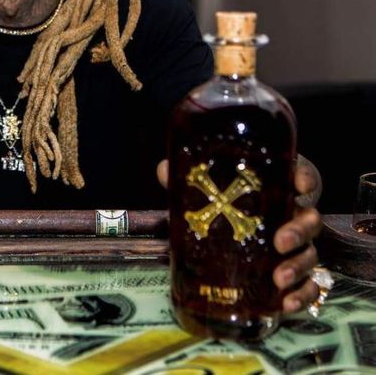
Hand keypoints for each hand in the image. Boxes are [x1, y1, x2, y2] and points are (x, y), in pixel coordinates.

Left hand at [157, 156, 323, 313]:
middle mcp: (293, 214)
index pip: (302, 176)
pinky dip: (303, 294)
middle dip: (298, 232)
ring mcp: (296, 245)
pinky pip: (309, 284)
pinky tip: (286, 304)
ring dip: (299, 267)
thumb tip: (163, 170)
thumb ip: (187, 179)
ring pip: (310, 253)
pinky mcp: (292, 271)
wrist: (229, 225)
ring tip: (278, 279)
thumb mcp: (208, 187)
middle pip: (309, 220)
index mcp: (278, 187)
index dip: (304, 178)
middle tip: (279, 243)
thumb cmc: (224, 198)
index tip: (299, 185)